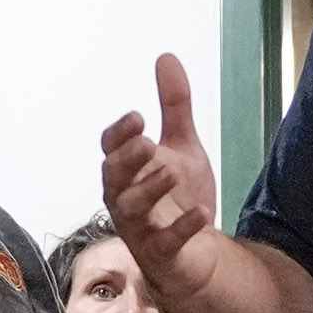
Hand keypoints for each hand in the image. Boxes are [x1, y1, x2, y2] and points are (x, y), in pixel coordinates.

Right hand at [96, 52, 231, 305]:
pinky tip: (200, 214)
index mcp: (128, 171)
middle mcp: (125, 199)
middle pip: (113, 178)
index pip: (111, 149)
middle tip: (148, 142)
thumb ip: (175, 106)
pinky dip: (180, 229)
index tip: (138, 116)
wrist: (199, 251)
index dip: (119, 135)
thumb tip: (165, 56)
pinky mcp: (161, 255)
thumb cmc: (179, 198)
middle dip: (127, 160)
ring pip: (130, 211)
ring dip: (148, 191)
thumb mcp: (182, 146)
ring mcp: (140, 229)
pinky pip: (164, 244)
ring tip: (172, 173)